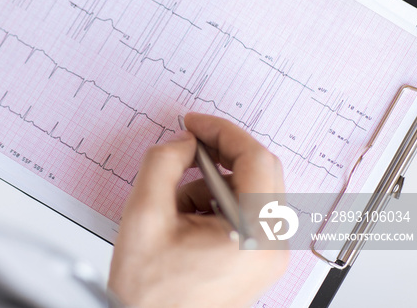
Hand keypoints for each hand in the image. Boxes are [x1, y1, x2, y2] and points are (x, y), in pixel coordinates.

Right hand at [109, 113, 288, 307]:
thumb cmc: (149, 293)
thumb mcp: (144, 214)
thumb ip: (163, 163)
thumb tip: (184, 142)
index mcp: (254, 234)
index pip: (255, 159)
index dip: (222, 131)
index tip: (194, 124)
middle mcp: (272, 247)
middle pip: (260, 172)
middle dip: (219, 155)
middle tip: (186, 149)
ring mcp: (267, 256)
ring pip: (251, 191)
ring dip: (213, 183)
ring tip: (176, 205)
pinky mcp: (257, 261)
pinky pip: (246, 213)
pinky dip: (216, 203)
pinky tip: (185, 221)